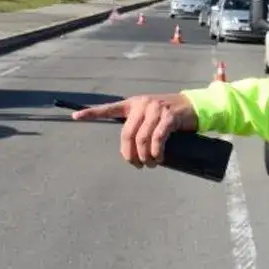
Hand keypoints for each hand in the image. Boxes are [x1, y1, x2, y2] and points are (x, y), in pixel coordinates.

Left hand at [71, 94, 199, 167]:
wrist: (193, 106)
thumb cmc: (169, 115)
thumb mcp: (150, 116)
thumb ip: (139, 126)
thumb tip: (131, 152)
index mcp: (133, 103)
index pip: (110, 108)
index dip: (92, 112)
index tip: (75, 117)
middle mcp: (142, 104)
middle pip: (127, 134)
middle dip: (130, 154)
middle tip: (136, 165)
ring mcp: (156, 109)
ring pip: (142, 139)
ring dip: (145, 157)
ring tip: (150, 164)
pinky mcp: (169, 117)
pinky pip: (158, 138)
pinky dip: (156, 152)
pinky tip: (158, 158)